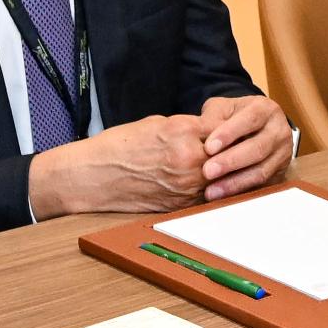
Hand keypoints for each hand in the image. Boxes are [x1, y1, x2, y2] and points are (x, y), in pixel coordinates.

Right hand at [27, 114, 212, 218]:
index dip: (226, 129)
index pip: (223, 127)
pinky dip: (206, 189)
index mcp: (183, 131)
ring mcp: (188, 184)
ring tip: (218, 167)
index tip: (227, 130)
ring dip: (220, 172)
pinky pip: (206, 195)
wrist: (96, 176)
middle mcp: (190, 158)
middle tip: (232, 149)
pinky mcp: (182, 204)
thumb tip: (209, 131)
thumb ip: (188, 128)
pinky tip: (201, 183)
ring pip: (221, 177)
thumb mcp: (157, 124)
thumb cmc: (120, 146)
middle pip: (228, 153)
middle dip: (228, 151)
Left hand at [195, 93, 292, 197]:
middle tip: (207, 171)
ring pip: (261, 171)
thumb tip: (199, 133)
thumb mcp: (223, 109)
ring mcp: (283, 154)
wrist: (256, 130)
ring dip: (235, 183)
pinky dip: (241, 192)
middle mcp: (279, 131)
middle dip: (231, 161)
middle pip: (258, 148)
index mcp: (266, 110)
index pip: (250, 119)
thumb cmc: (234, 118)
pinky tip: (223, 197)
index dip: (229, 133)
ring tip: (211, 191)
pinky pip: (262, 186)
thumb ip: (212, 118)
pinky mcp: (280, 174)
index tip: (209, 147)